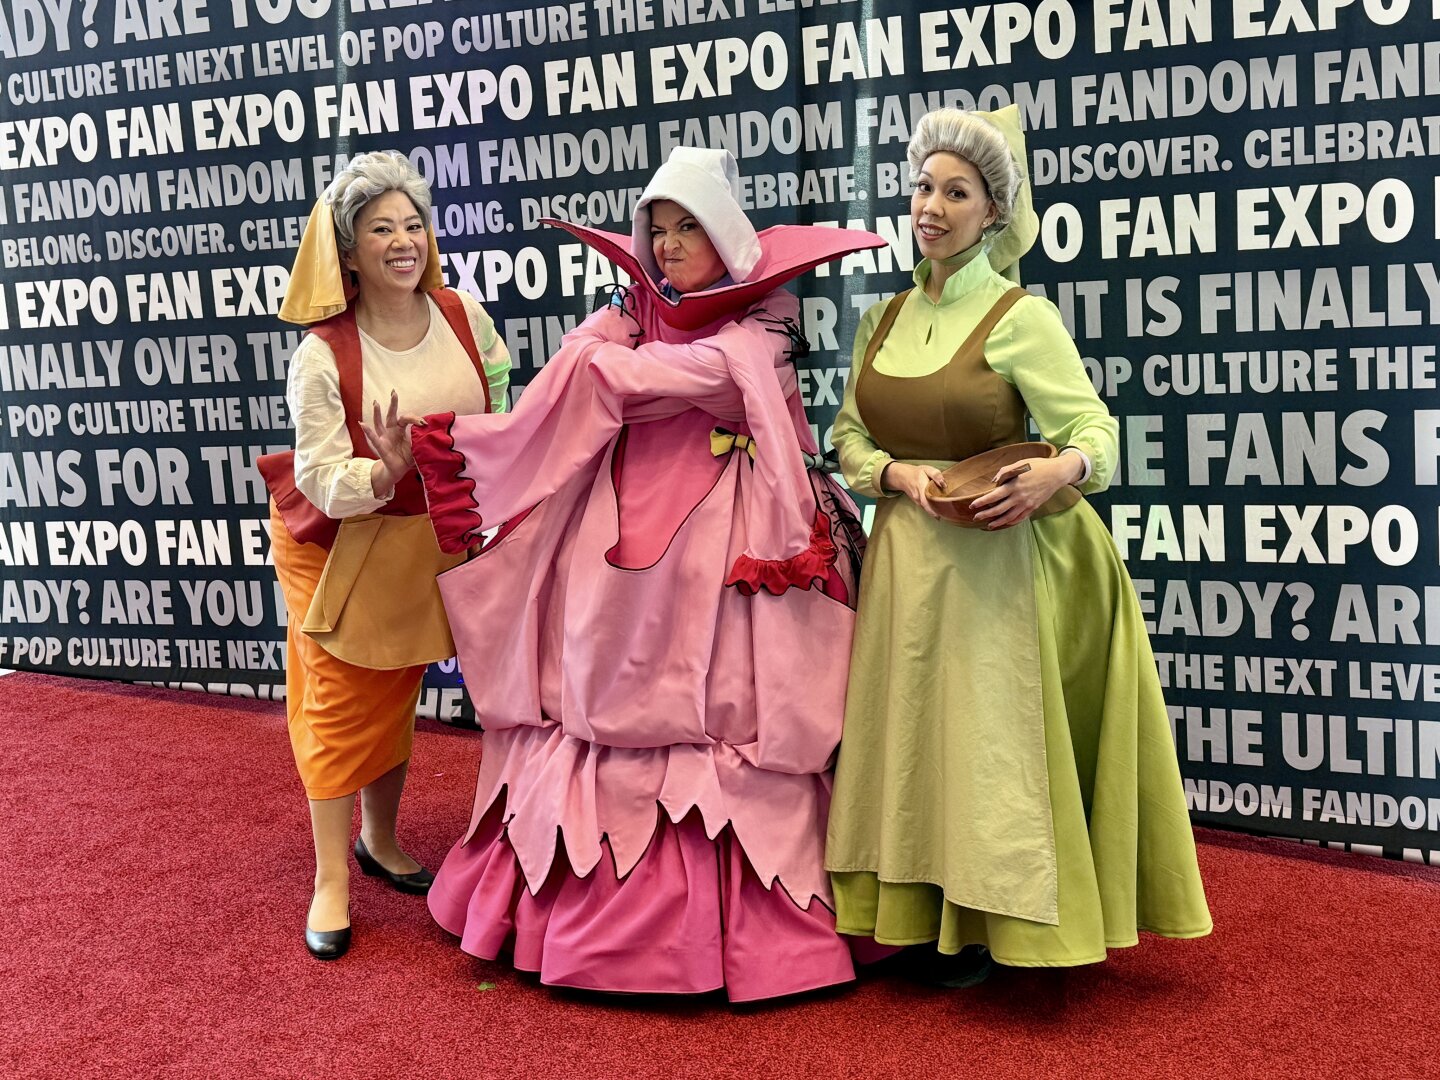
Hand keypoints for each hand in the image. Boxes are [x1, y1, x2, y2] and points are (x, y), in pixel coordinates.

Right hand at [360, 390, 424, 495]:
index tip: (423, 422)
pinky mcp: (380, 446)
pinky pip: (373, 438)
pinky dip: (367, 431)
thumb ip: (422, 440)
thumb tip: (435, 436)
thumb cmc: (406, 457)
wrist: (398, 470)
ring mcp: (384, 438)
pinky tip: (362, 424)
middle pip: (391, 415)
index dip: (414, 419)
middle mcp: (391, 431)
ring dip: (377, 413)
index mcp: (400, 430)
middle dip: (393, 404)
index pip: (406, 419)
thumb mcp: (417, 448)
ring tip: (376, 402)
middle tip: (393, 392)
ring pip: (379, 423)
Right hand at [882, 462, 946, 518]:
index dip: (932, 510)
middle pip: (927, 507)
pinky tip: (938, 510)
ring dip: (934, 511)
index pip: (926, 501)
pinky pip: (925, 507)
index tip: (940, 516)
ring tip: (944, 513)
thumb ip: (936, 475)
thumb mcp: (926, 469)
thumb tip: (944, 484)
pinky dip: (931, 509)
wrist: (903, 476)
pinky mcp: (917, 502)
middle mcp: (918, 496)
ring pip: (926, 508)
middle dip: (936, 513)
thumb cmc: (916, 473)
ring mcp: (917, 500)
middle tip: (946, 515)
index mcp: (921, 487)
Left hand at [969, 454, 1083, 529]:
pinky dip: (1011, 522)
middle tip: (976, 517)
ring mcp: (1027, 504)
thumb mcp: (1020, 463)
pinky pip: (1020, 518)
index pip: (994, 496)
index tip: (972, 506)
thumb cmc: (1037, 466)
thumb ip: (1005, 472)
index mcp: (1014, 485)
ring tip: (988, 525)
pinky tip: (1005, 523)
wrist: (1057, 474)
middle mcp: (1019, 497)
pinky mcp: (1033, 507)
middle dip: (985, 514)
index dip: (982, 502)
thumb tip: (994, 481)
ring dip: (997, 522)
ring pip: (1009, 517)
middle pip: (999, 509)